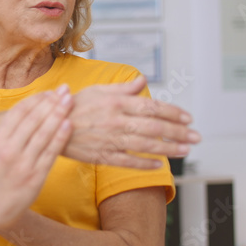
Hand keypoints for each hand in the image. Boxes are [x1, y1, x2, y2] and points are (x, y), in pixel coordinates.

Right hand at [0, 86, 73, 236]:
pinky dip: (60, 137)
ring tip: (70, 101)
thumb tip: (30, 113)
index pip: (19, 112)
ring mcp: (23, 163)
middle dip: (51, 102)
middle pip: (33, 119)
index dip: (36, 99)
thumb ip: (11, 133)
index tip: (49, 92)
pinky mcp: (35, 176)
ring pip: (44, 133)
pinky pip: (51, 152)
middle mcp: (10, 150)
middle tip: (65, 89)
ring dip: (59, 114)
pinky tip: (69, 124)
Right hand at [64, 75, 199, 168]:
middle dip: (179, 132)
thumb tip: (142, 81)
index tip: (188, 118)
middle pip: (154, 128)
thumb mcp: (97, 90)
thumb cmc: (73, 106)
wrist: (48, 125)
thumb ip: (122, 88)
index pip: (152, 107)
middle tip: (196, 136)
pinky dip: (145, 164)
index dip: (173, 113)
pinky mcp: (102, 155)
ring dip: (169, 149)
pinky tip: (160, 165)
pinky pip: (128, 161)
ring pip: (146, 146)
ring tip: (185, 150)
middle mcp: (116, 121)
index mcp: (116, 103)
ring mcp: (110, 140)